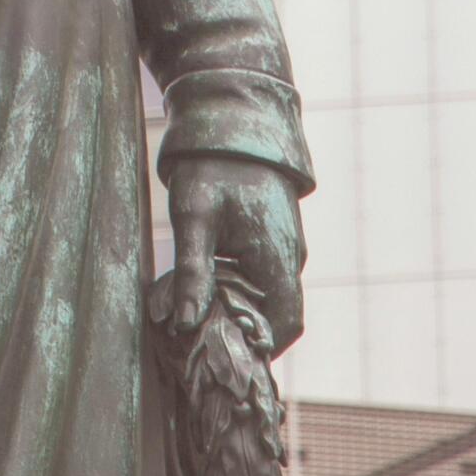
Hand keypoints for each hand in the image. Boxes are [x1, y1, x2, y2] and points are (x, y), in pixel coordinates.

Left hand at [167, 156, 305, 355]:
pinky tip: (208, 288)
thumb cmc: (212, 166)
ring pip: (270, 298)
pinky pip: (263, 278)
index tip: (223, 356)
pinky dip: (241, 291)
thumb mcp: (194, 216)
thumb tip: (186, 325)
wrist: (232, 120)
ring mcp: (284, 247)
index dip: (260, 348)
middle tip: (205, 342)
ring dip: (241, 311)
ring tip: (201, 317)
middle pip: (279, 317)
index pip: (286, 326)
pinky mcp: (272, 238)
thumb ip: (192, 271)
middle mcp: (290, 258)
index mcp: (279, 258)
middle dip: (246, 333)